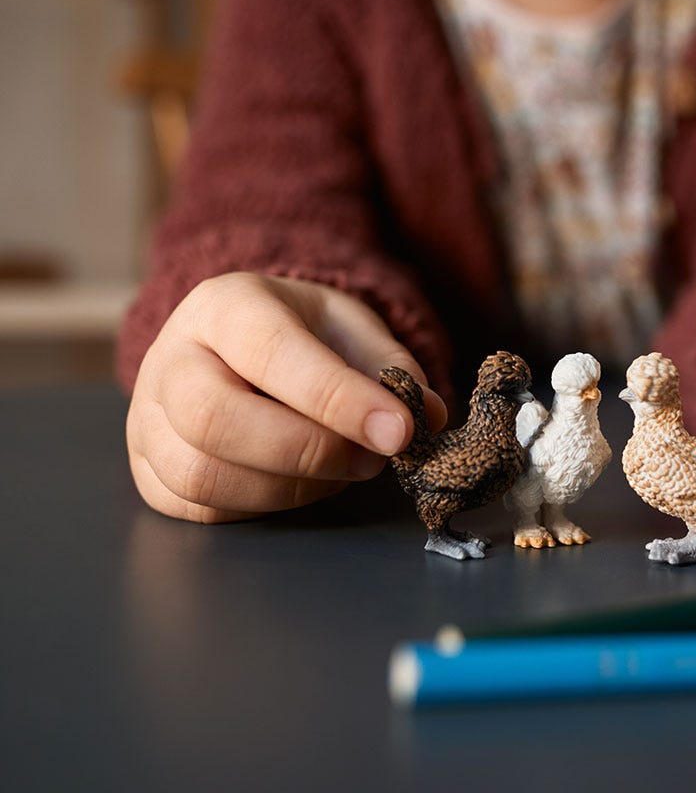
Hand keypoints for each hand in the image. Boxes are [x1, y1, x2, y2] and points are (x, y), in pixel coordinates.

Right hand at [127, 272, 446, 522]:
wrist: (238, 345)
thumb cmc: (302, 335)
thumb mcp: (351, 328)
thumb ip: (391, 368)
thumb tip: (429, 416)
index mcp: (224, 306)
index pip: (271, 354)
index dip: (338, 400)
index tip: (399, 431)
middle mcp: (171, 359)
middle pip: (216, 419)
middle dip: (309, 451)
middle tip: (371, 458)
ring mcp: (148, 419)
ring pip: (203, 474)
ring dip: (291, 487)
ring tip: (342, 468)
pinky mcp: (149, 471)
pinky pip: (200, 508)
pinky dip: (263, 506)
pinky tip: (300, 482)